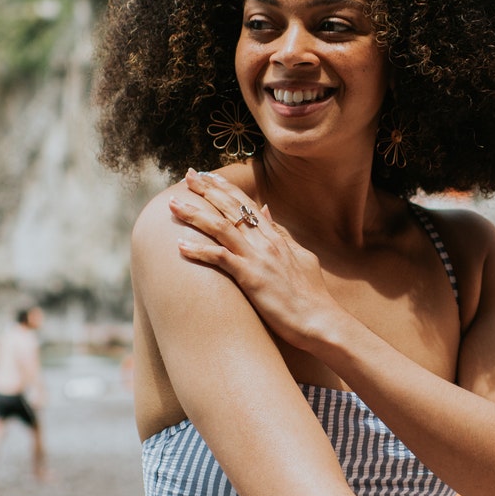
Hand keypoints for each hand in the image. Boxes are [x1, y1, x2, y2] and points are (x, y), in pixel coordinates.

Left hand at [169, 169, 343, 351]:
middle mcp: (265, 242)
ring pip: (221, 227)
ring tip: (174, 204)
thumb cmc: (311, 294)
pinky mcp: (251, 277)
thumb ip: (281, 234)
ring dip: (195, 214)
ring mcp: (258, 258)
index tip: (208, 176)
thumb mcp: (300, 256)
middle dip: (206, 190)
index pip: (246, 204)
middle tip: (186, 176)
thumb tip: (267, 211)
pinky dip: (199, 251)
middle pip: (231, 208)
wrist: (320, 319)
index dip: (226, 188)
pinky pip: (220, 258)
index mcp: (275, 237)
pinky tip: (180, 245)